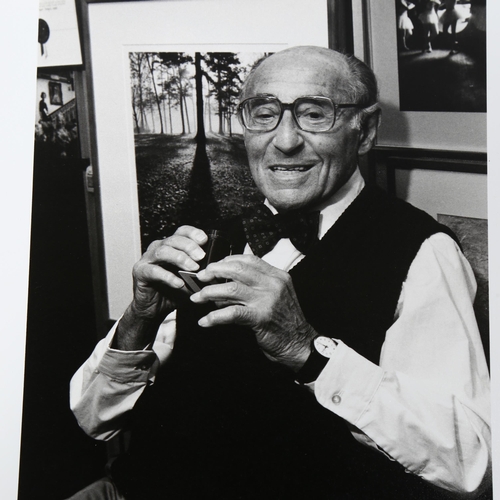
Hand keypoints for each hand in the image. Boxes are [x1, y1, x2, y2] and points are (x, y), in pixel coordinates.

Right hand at [114, 226, 207, 349]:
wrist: (153, 309)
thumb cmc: (172, 292)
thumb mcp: (190, 280)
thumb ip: (201, 273)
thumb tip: (219, 272)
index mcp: (171, 246)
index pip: (182, 232)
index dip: (193, 233)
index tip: (204, 240)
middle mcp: (158, 249)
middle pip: (173, 239)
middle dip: (189, 246)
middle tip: (201, 256)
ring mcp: (147, 259)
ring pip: (163, 251)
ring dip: (180, 258)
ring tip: (193, 267)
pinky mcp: (140, 272)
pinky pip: (154, 271)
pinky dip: (168, 276)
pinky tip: (179, 283)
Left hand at [190, 255, 314, 369]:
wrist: (300, 344)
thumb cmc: (285, 322)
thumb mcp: (276, 296)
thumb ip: (256, 286)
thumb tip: (224, 284)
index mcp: (277, 276)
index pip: (248, 259)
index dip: (227, 261)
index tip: (213, 266)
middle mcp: (273, 284)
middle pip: (237, 269)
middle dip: (214, 271)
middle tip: (200, 278)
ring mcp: (267, 300)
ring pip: (231, 288)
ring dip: (209, 292)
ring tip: (197, 298)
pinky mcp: (261, 317)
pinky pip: (232, 313)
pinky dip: (214, 317)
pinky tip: (205, 321)